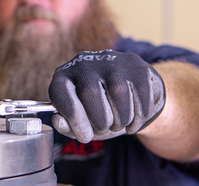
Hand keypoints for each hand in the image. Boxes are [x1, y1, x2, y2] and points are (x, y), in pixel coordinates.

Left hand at [48, 50, 164, 142]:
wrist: (130, 100)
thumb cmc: (99, 114)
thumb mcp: (81, 123)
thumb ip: (67, 126)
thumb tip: (59, 122)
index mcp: (64, 75)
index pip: (60, 91)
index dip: (73, 118)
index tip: (85, 137)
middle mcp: (85, 62)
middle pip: (90, 92)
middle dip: (99, 121)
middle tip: (104, 130)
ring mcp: (111, 60)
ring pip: (118, 91)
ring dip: (121, 119)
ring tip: (119, 125)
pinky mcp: (135, 65)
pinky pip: (140, 92)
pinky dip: (139, 115)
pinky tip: (134, 121)